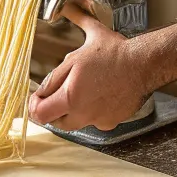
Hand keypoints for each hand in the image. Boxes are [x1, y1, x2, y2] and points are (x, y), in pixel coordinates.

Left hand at [28, 6, 152, 131]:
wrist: (142, 63)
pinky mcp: (112, 122)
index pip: (41, 114)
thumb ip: (53, 76)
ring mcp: (99, 120)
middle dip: (52, 108)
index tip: (36, 96)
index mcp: (71, 97)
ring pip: (75, 121)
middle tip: (57, 90)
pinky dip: (91, 109)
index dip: (34, 105)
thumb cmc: (112, 54)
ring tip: (82, 87)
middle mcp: (84, 114)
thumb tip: (38, 89)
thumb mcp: (75, 56)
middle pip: (56, 122)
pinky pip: (93, 120)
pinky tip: (99, 92)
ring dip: (72, 109)